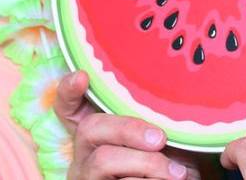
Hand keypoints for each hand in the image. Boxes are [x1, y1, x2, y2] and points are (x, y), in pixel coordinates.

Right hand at [54, 71, 190, 178]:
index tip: (83, 76)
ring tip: (177, 173)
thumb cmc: (165, 166)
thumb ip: (151, 122)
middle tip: (160, 138)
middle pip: (89, 128)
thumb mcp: (157, 141)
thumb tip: (169, 101)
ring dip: (147, 163)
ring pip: (104, 160)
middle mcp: (83, 155)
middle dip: (128, 128)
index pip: (68, 108)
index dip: (68, 91)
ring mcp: (87, 177)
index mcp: (96, 136)